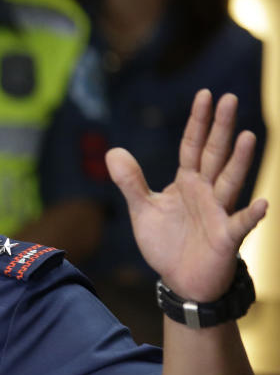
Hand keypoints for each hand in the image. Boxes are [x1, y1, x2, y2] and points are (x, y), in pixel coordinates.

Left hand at [106, 90, 267, 301]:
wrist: (181, 279)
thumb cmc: (167, 243)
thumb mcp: (143, 210)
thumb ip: (131, 182)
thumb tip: (113, 151)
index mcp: (187, 182)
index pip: (192, 146)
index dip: (198, 122)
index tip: (205, 94)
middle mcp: (206, 192)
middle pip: (214, 154)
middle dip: (221, 128)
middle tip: (229, 98)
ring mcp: (219, 212)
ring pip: (230, 181)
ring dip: (239, 161)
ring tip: (247, 135)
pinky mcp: (226, 237)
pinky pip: (240, 224)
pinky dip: (251, 215)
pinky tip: (262, 204)